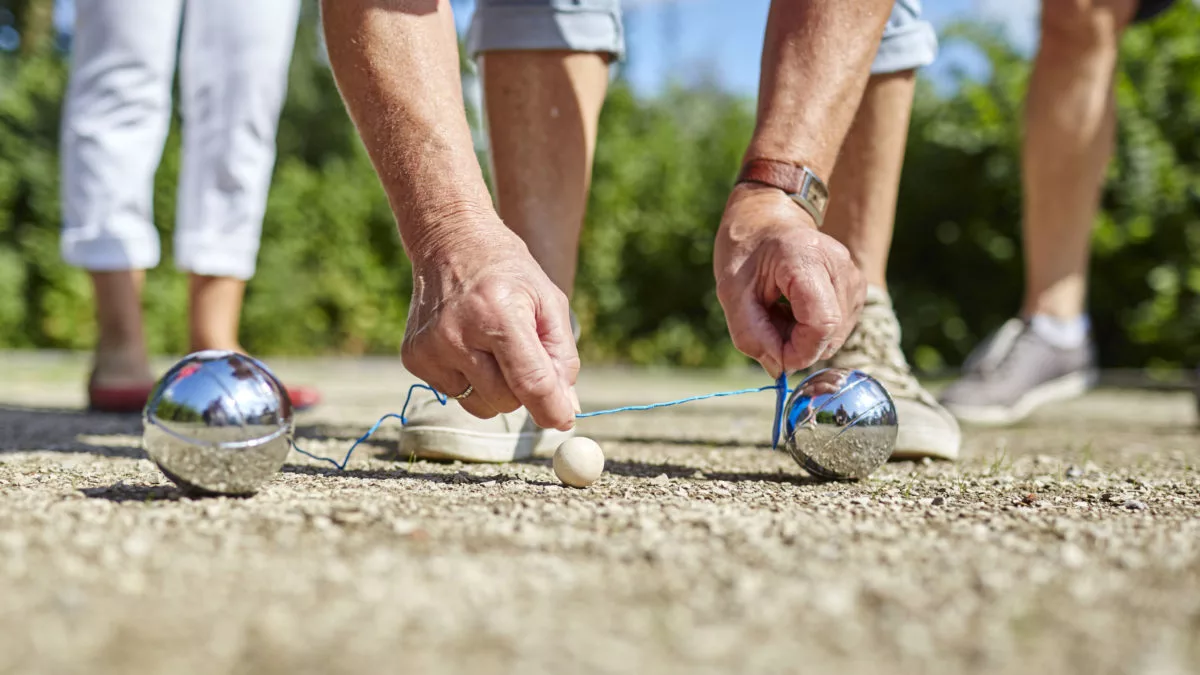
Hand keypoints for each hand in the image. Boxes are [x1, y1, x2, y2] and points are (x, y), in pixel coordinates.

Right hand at [401, 215, 579, 430]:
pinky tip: (468, 345)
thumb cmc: (509, 273)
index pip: (529, 381)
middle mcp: (458, 334)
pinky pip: (454, 395)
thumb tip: (566, 410)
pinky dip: (470, 380)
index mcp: (498, 315)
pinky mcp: (413, 358)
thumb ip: (562, 358)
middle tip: (524, 357)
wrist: (451, 243)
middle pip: (506, 401)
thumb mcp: (549, 302)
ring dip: (496, 389)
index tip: (564, 422)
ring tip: (492, 347)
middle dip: (523, 390)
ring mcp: (430, 348)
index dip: (551, 409)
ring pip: (480, 405)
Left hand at [713, 184, 864, 377]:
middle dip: (797, 345)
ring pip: (836, 334)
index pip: (821, 324)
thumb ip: (751, 334)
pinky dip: (812, 330)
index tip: (773, 354)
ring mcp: (853, 276)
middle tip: (767, 326)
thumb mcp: (732, 291)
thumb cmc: (746, 248)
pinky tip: (793, 310)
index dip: (799, 351)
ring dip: (804, 338)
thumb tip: (778, 370)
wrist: (767, 216)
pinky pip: (838, 326)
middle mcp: (839, 266)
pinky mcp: (856, 287)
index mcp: (807, 259)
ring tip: (778, 312)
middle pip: (830, 333)